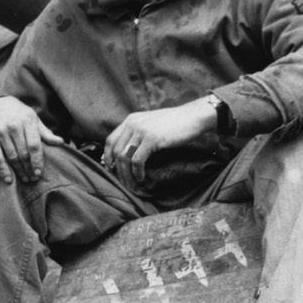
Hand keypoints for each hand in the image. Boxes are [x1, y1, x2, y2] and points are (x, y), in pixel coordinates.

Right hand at [0, 96, 63, 184]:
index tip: (39, 173)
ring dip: (19, 171)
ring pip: (11, 157)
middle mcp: (14, 126)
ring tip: (25, 179)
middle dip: (29, 168)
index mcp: (27, 121)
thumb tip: (61, 142)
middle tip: (33, 179)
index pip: (34, 145)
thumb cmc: (20, 115)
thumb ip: (45, 133)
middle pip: (23, 153)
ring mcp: (1, 131)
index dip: (37, 161)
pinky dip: (2, 170)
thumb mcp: (34, 120)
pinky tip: (8, 179)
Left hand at [102, 101, 216, 189]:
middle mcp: (133, 123)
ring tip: (131, 185)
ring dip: (126, 174)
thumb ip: (137, 134)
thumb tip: (125, 153)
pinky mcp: (151, 138)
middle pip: (116, 151)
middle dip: (117, 170)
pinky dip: (137, 172)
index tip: (110, 169)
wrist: (194, 117)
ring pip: (124, 157)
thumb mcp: (151, 125)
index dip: (107, 157)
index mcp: (131, 120)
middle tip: (123, 182)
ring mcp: (141, 130)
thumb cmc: (175, 124)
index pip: (110, 140)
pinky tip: (140, 178)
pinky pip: (137, 160)